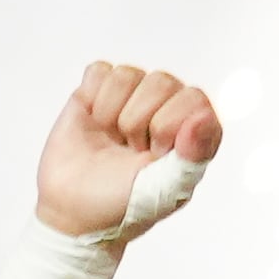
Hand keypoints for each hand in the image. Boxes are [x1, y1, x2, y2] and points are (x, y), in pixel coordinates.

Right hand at [37, 61, 219, 239]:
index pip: (194, 101)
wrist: (74, 208)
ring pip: (129, 74)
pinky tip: (93, 122)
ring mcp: (134, 97)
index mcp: (197, 132)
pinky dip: (91, 97)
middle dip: (138, 121)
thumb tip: (204, 117)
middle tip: (131, 149)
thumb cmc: (126, 204)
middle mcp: (170, 108)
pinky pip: (100, 70)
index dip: (168, 126)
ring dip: (112, 112)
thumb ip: (191, 157)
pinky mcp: (99, 90)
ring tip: (113, 139)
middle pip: (161, 82)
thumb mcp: (165, 190)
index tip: (154, 154)